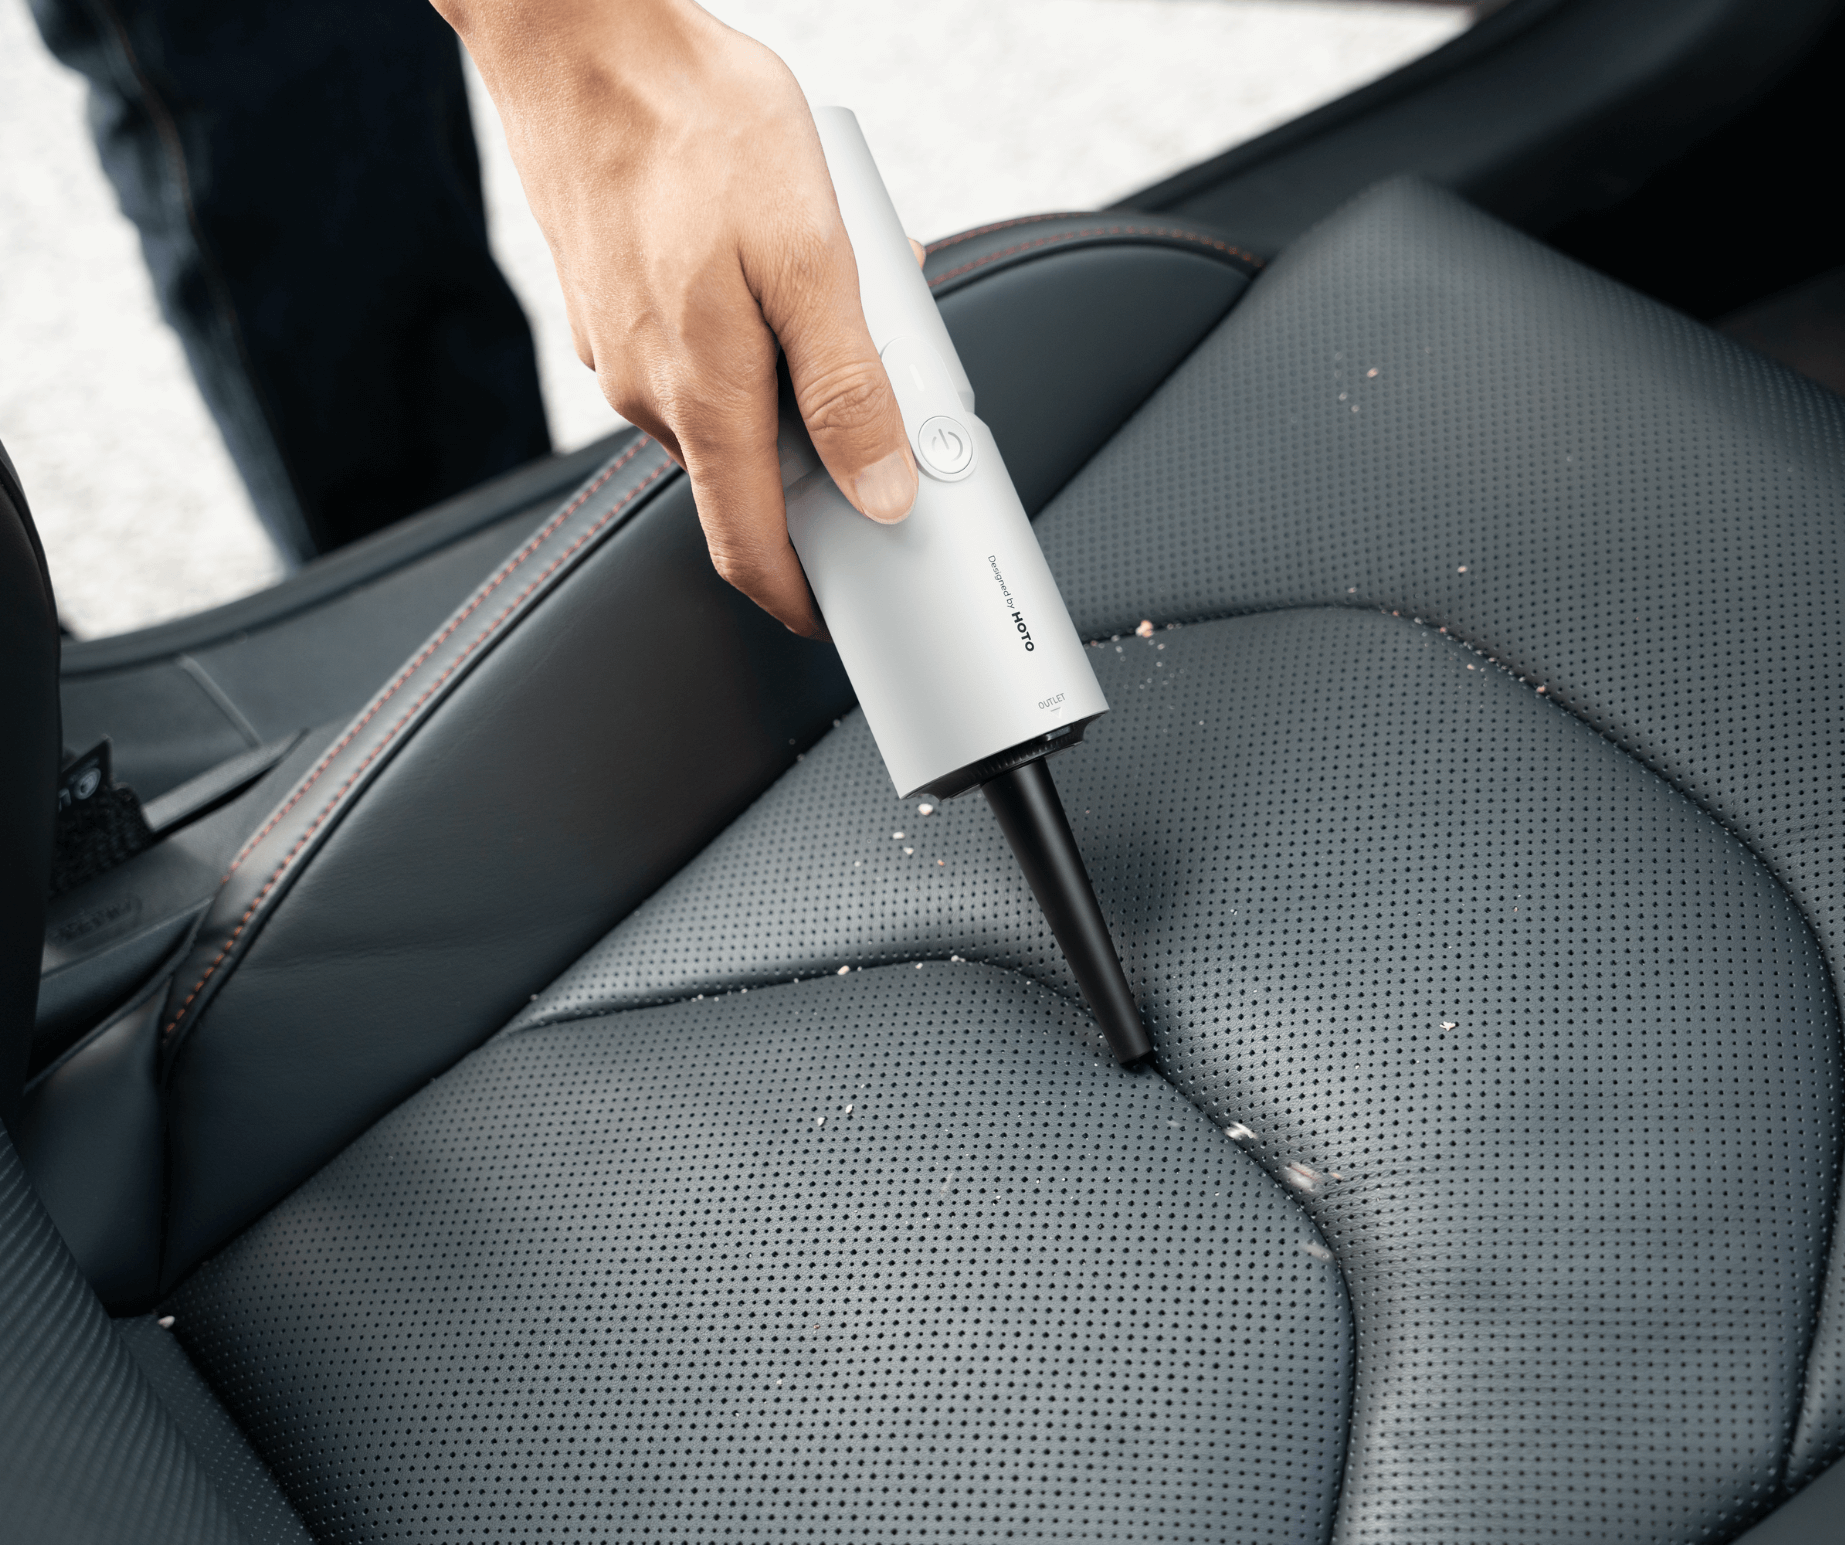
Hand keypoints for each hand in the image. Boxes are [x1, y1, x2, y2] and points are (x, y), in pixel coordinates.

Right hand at [434, 0, 918, 636]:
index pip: (749, 548)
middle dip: (814, 461)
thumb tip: (882, 490)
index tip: (834, 612)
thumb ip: (850, 388)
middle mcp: (650, 394)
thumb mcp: (812, 257)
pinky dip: (740, 341)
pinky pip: (689, 359)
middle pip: (744, 479)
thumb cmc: (695, 125)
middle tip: (875, 401)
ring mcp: (619, 353)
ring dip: (779, 387)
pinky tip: (764, 268)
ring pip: (719, 412)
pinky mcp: (608, 310)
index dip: (797, 597)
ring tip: (823, 300)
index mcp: (706, 398)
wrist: (578, 36)